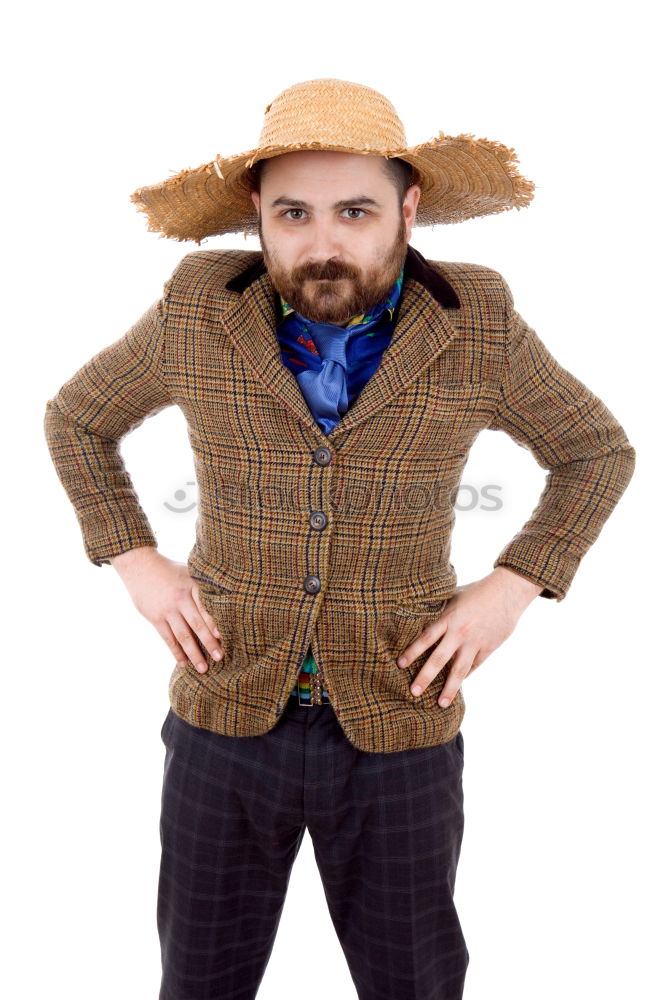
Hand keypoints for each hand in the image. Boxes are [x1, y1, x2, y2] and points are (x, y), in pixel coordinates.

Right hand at [109, 547, 224, 672]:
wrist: (140, 565)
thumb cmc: (170, 570)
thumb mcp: (189, 571)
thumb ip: (203, 586)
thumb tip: (224, 601)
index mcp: (192, 586)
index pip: (206, 607)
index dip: (214, 622)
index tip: (223, 636)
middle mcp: (180, 598)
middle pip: (197, 624)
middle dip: (209, 642)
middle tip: (219, 658)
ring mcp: (167, 609)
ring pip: (182, 635)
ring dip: (193, 653)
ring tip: (203, 668)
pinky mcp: (155, 617)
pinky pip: (167, 638)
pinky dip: (175, 652)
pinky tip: (183, 662)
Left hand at [396, 567, 542, 706]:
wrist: (508, 591)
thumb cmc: (477, 590)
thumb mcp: (454, 595)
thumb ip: (439, 609)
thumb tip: (420, 616)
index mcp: (448, 617)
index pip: (426, 638)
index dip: (412, 652)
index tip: (400, 664)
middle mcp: (460, 633)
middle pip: (439, 659)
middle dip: (425, 677)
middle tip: (414, 692)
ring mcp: (475, 642)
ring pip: (460, 670)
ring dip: (449, 688)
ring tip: (441, 703)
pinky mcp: (488, 648)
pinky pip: (474, 666)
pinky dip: (465, 676)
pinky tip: (457, 686)